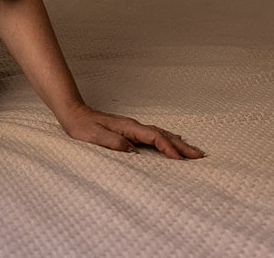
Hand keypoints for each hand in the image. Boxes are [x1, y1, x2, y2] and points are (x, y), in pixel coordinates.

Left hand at [57, 103, 205, 159]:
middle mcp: (134, 126)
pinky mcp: (130, 131)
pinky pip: (155, 135)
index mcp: (128, 127)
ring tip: (194, 151)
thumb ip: (113, 143)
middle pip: (163, 135)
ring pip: (161, 134)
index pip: (153, 137)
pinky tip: (173, 142)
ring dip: (178, 143)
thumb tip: (132, 150)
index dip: (167, 148)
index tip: (179, 159)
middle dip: (182, 146)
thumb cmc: (82, 127)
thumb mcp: (94, 137)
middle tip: (199, 156)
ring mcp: (133, 127)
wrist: (74, 113)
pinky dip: (168, 140)